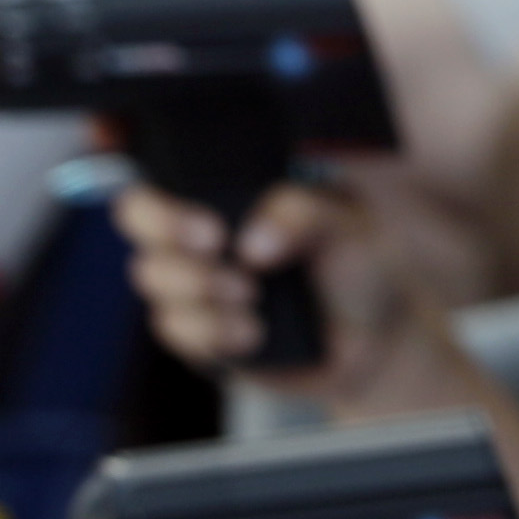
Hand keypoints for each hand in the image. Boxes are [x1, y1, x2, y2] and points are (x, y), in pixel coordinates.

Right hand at [109, 178, 421, 402]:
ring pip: (153, 279)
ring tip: (252, 295)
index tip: (211, 227)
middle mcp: (199, 236)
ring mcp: (195, 287)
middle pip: (138, 224)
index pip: (159, 182)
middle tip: (222, 250)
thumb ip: (301, 213)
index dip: (157, 204)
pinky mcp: (201, 335)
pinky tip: (253, 332)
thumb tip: (250, 245)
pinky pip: (176, 331)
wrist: (380, 333)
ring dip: (199, 289)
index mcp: (225, 192)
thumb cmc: (359, 260)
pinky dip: (213, 332)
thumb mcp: (347, 221)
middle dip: (171, 240)